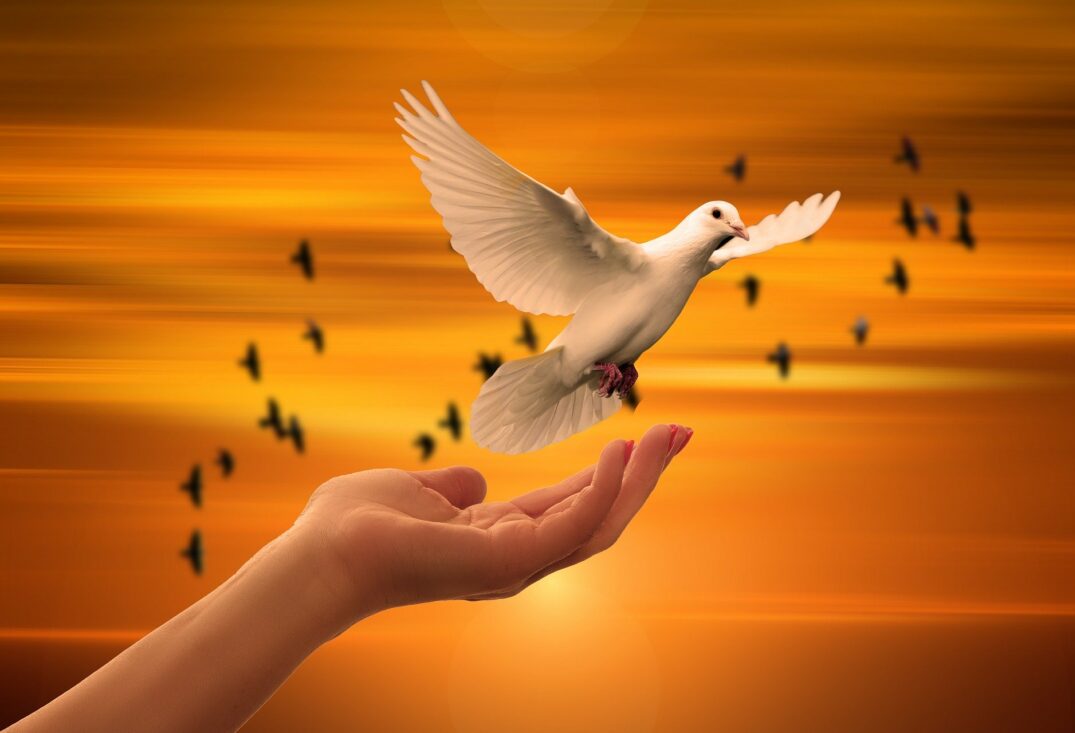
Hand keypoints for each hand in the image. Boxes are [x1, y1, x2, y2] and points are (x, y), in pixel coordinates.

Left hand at [292, 423, 692, 629]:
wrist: (322, 553)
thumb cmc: (357, 525)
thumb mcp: (418, 491)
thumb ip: (453, 488)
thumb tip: (475, 481)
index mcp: (501, 537)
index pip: (574, 504)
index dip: (613, 472)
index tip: (648, 436)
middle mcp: (518, 557)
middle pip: (601, 516)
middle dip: (644, 476)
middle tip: (681, 431)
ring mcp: (516, 565)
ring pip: (601, 524)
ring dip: (638, 480)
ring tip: (666, 435)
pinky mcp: (508, 562)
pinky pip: (573, 526)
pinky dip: (602, 491)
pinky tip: (619, 453)